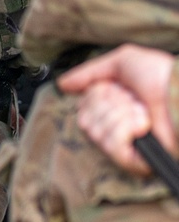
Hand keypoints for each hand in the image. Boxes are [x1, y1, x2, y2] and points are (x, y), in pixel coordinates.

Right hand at [59, 45, 178, 174]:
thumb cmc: (159, 75)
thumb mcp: (121, 62)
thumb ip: (88, 72)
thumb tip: (63, 83)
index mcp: (112, 105)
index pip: (83, 107)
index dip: (97, 94)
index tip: (115, 87)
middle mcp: (115, 125)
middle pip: (85, 119)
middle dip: (109, 103)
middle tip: (131, 99)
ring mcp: (125, 144)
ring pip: (96, 132)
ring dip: (121, 114)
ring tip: (142, 111)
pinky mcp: (134, 160)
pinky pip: (112, 146)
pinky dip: (126, 129)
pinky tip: (142, 125)